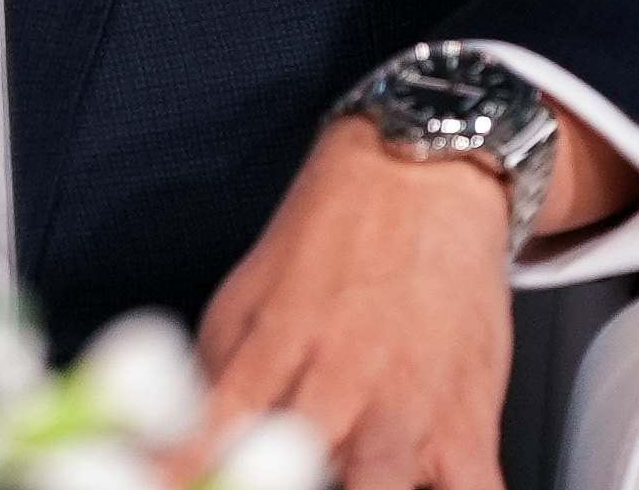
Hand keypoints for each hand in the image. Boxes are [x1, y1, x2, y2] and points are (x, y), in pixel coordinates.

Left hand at [182, 117, 515, 489]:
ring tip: (343, 484)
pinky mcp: (470, 429)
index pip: (217, 427)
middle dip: (275, 483)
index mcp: (273, 351)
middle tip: (264, 480)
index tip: (168, 486)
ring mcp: (406, 412)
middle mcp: (338, 386)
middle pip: (301, 473)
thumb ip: (218, 377)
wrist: (421, 179)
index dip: (188, 466)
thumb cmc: (335, 239)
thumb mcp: (249, 298)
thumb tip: (182, 444)